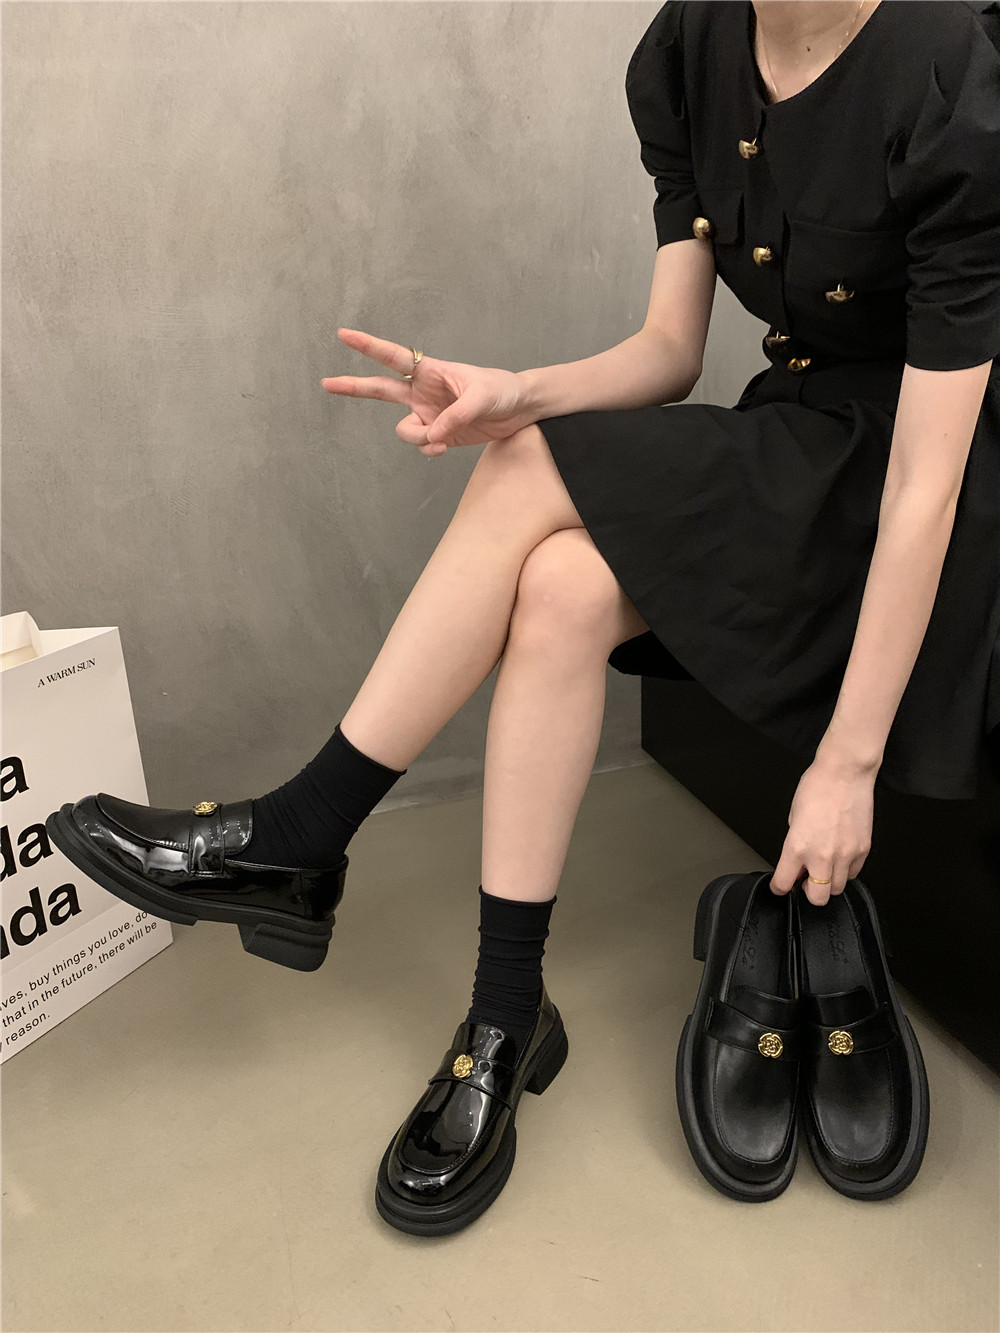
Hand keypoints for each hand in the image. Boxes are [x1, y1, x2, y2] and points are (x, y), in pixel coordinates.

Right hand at [321, 329, 539, 457]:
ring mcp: (428, 414)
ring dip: (419, 438)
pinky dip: (430, 450)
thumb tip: (434, 434)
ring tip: (442, 438)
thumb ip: (456, 414)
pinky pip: (422, 446)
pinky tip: (445, 446)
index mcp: (430, 371)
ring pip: (405, 430)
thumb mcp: (483, 397)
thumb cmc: (502, 390)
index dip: (368, 346)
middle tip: (326, 383)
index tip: (343, 335)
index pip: (393, 357)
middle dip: (353, 387)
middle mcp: (422, 392)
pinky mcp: (438, 434)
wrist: (520, 409)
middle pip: (380, 390)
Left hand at [769, 755, 874, 905]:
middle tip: (806, 879)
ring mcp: (845, 855)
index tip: (781, 886)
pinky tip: (839, 856)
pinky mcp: (863, 850)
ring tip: (825, 866)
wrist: (845, 773)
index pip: (784, 883)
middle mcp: (822, 855)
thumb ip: (795, 843)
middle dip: (809, 892)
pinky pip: (853, 873)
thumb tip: (797, 861)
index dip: (780, 887)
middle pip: (817, 898)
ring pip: (837, 889)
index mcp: (798, 846)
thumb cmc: (817, 787)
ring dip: (828, 882)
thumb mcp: (793, 817)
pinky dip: (845, 871)